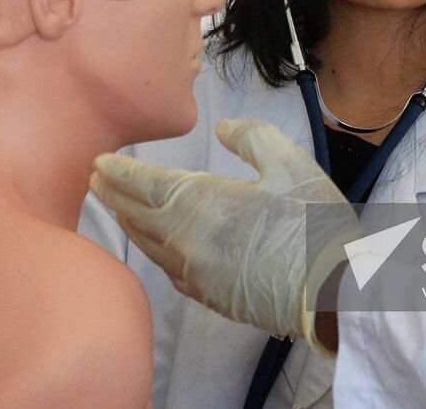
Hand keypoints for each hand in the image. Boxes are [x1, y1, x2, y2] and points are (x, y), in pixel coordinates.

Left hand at [90, 119, 360, 349]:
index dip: (118, 172)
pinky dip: (153, 251)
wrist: (330, 291)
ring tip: (119, 208)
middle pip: (137, 214)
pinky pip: (168, 268)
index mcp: (202, 201)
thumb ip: (251, 137)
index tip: (98, 163)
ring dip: (130, 223)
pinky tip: (156, 246)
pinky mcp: (208, 295)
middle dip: (114, 194)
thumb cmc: (312, 224)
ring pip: (149, 244)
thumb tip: (222, 130)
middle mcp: (186, 239)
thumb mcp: (288, 163)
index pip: (144, 183)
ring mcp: (194, 272)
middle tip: (95, 181)